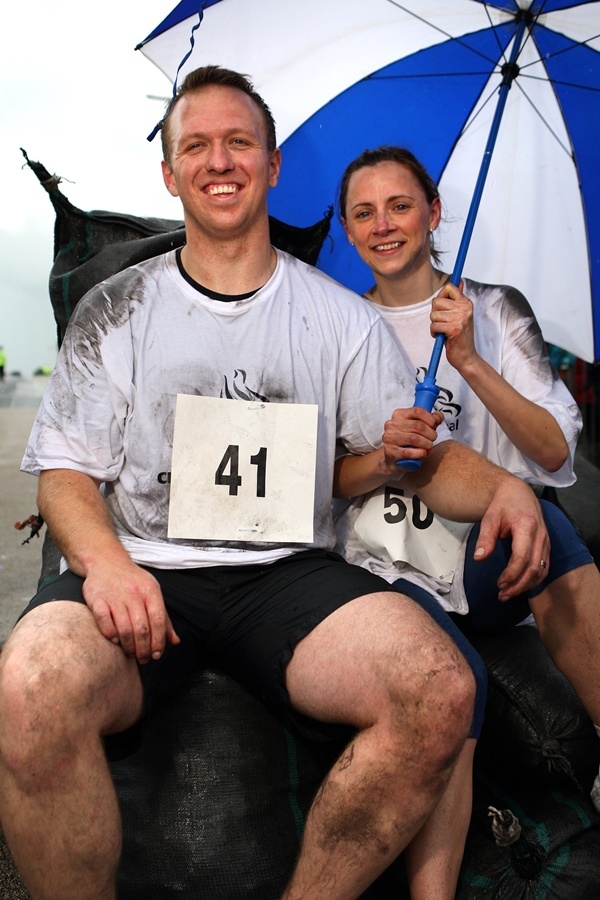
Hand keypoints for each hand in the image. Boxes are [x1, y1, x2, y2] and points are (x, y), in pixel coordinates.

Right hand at [82, 560, 179, 662]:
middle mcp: (133, 593)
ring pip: (124, 628)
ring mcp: (114, 596)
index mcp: (150, 591)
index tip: (157, 654)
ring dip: (128, 646)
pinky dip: (110, 634)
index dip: (159, 641)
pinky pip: (104, 621)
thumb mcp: (152, 593)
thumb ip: (163, 618)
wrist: (106, 561)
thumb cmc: (132, 581)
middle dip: (144, 649)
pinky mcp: (97, 599)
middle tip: (143, 658)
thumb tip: (174, 641)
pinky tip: (115, 641)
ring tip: (130, 653)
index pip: (158, 620)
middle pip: (141, 628)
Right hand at [382, 406, 444, 471]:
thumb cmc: (407, 440)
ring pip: (414, 439)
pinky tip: (424, 453)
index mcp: (398, 414)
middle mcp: (391, 425)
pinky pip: (409, 452)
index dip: (430, 419)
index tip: (434, 426)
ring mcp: (389, 438)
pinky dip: (420, 453)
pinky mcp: (390, 452)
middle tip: (433, 438)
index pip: (418, 411)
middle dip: (431, 433)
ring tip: (429, 446)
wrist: (394, 459)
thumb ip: (430, 420)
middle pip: (418, 426)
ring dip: (427, 444)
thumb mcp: (418, 427)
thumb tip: (439, 415)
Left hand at [430, 281, 477, 371]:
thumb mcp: (461, 315)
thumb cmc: (461, 336)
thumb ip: (458, 298)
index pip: (449, 287)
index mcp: (466, 303)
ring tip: (444, 331)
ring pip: (433, 315)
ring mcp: (460, 318)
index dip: (441, 297)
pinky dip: (434, 333)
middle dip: (435, 314)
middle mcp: (465, 309)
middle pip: (436, 301)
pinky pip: (434, 325)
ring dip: (435, 325)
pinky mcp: (454, 329)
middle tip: (444, 323)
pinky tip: (443, 337)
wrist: (466, 356)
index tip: (443, 308)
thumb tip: (458, 281)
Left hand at [472, 477, 549, 599]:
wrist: (519, 493)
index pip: (522, 557)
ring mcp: (546, 541)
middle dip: (518, 585)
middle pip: (534, 568)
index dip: (512, 574)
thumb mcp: (489, 518)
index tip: (499, 584)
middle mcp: (541, 535)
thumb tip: (479, 558)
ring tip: (508, 594)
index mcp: (527, 526)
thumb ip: (485, 538)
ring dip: (526, 585)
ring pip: (542, 570)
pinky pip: (544, 567)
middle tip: (502, 595)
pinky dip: (534, 580)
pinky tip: (520, 586)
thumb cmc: (503, 505)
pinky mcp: (547, 545)